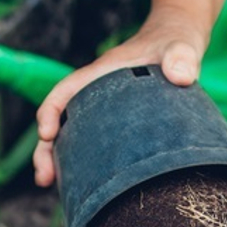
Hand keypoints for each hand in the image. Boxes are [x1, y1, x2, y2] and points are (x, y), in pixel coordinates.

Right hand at [33, 8, 208, 186]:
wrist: (181, 40)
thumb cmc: (176, 39)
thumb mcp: (181, 44)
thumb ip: (182, 56)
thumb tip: (181, 74)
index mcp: (103, 73)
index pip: (67, 91)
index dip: (51, 111)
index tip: (47, 134)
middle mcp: (98, 92)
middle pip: (62, 121)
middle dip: (46, 148)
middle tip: (44, 178)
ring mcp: (106, 109)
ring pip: (74, 136)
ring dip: (60, 161)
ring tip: (51, 186)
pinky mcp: (120, 123)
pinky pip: (96, 143)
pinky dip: (86, 164)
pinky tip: (88, 187)